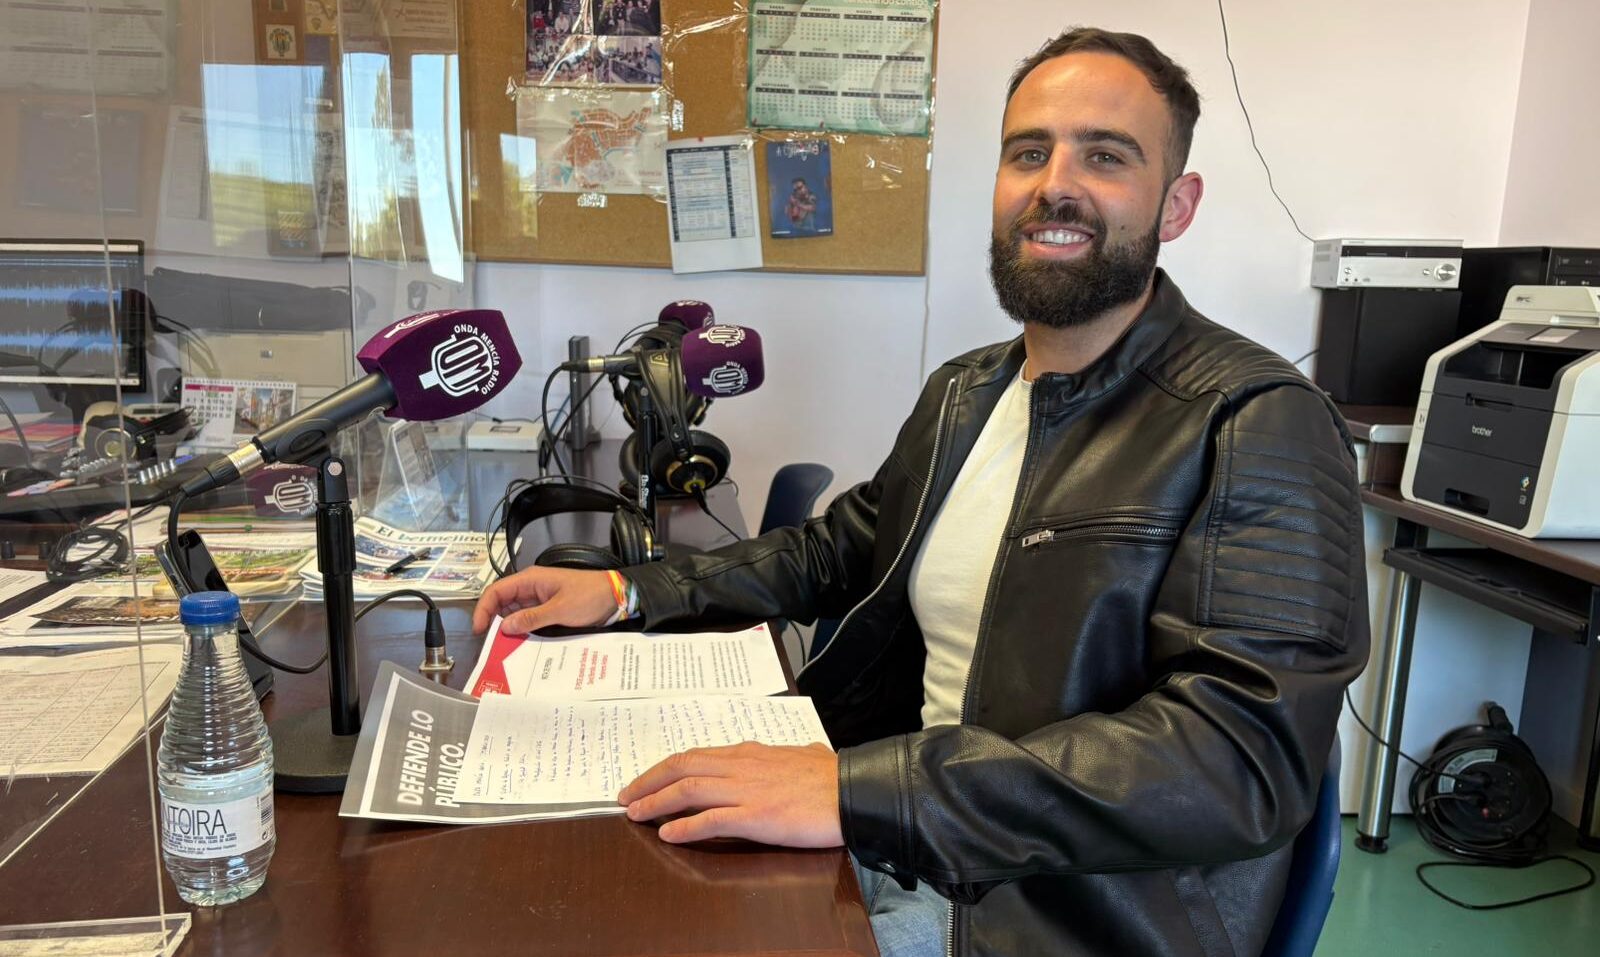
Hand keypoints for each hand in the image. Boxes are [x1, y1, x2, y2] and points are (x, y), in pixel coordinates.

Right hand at [473, 566, 618, 634]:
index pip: (496, 591)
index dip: (484, 609)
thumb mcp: (561, 609)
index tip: (479, 629)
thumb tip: (505, 627)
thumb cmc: (590, 596)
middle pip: (502, 602)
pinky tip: (518, 644)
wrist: (615, 596)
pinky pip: (527, 619)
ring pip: (513, 613)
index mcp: (531, 579)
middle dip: (493, 621)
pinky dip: (520, 630)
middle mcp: (531, 587)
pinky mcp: (547, 609)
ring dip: (506, 628)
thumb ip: (532, 618)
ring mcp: (539, 598)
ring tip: (500, 648)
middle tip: (488, 643)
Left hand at [616, 742, 842, 846]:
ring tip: (635, 814)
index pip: (696, 755)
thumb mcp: (807, 754)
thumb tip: (805, 753)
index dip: (665, 768)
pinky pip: (711, 820)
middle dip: (648, 781)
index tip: (645, 779)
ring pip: (688, 790)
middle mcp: (742, 766)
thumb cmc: (834, 775)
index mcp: (750, 753)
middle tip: (625, 795)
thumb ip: (793, 755)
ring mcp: (747, 790)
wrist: (854, 791)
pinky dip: (685, 827)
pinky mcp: (756, 816)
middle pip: (682, 767)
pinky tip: (668, 834)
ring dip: (656, 802)